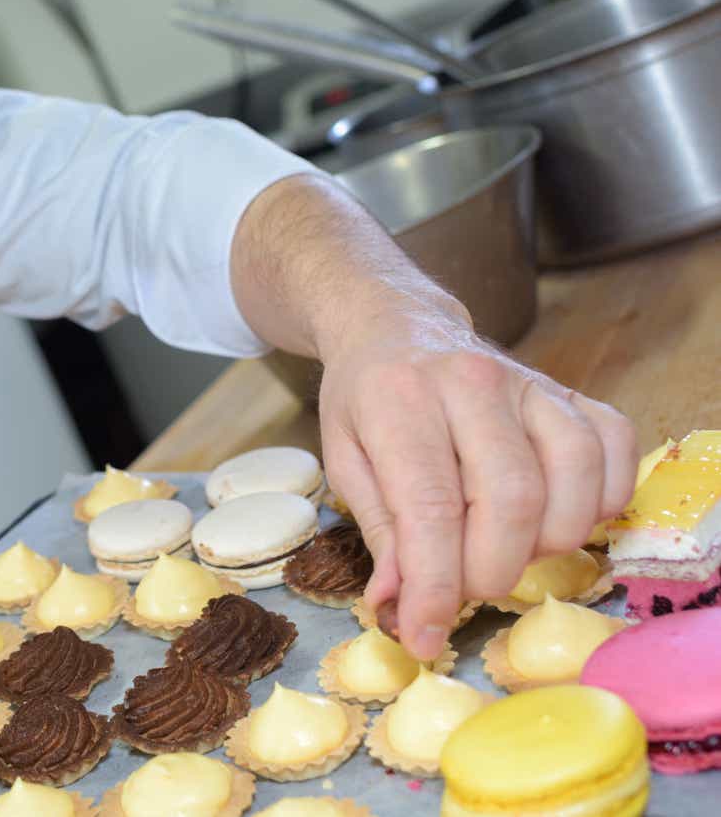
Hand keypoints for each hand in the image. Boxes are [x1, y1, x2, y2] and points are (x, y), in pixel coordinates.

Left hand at [316, 307, 637, 658]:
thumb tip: (401, 606)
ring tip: (499, 547)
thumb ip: (380, 532)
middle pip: (511, 503)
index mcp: (400, 399)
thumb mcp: (344, 459)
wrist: (395, 325)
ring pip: (570, 488)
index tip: (424, 634)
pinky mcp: (572, 391)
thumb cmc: (366, 399)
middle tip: (462, 585)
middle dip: (488, 572)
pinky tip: (551, 515)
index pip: (432, 508)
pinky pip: (613, 456)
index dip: (435, 586)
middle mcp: (472, 383)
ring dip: (542, 546)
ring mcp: (531, 383)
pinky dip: (595, 505)